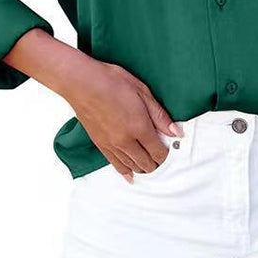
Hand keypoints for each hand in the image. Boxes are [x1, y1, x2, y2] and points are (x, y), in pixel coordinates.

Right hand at [2, 31, 182, 182]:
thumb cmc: (111, 81)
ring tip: (149, 164)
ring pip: (132, 166)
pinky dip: (125, 171)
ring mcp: (111, 145)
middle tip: (161, 156)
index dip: (167, 153)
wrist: (81, 83)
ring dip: (142, 167)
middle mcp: (126, 141)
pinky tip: (130, 175)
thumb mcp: (142, 91)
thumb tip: (176, 132)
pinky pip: (115, 165)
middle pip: (146, 163)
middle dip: (156, 163)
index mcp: (140, 127)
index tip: (170, 148)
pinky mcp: (100, 145)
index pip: (159, 152)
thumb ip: (160, 115)